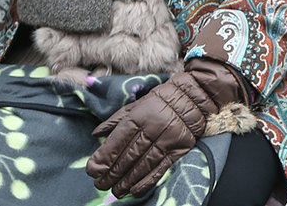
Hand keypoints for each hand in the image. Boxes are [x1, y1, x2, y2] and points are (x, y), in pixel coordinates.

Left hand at [86, 59, 247, 197]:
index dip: (104, 157)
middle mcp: (153, 127)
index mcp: (139, 115)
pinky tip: (135, 190)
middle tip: (100, 185)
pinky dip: (147, 180)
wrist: (194, 96)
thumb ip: (115, 120)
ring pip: (143, 164)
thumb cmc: (161, 100)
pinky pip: (161, 168)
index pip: (118, 140)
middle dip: (112, 173)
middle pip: (129, 155)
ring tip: (115, 191)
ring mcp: (167, 139)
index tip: (92, 170)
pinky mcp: (180, 148)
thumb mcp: (136, 104)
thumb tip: (95, 134)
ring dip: (127, 180)